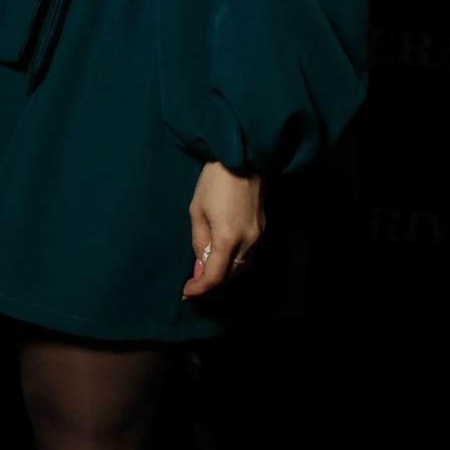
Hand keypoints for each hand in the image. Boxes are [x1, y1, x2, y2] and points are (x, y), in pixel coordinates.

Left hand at [183, 162, 264, 297]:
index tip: (187, 291)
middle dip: (211, 282)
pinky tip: (222, 258)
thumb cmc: (214, 181)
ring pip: (241, 268)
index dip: (199, 288)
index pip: (214, 277)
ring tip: (206, 271)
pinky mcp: (263, 229)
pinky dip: (235, 263)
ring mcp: (258, 236)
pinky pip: (249, 256)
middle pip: (230, 276)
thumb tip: (200, 268)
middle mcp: (247, 242)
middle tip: (193, 282)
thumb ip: (199, 243)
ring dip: (224, 274)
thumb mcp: (197, 211)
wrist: (242, 158)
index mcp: (227, 239)